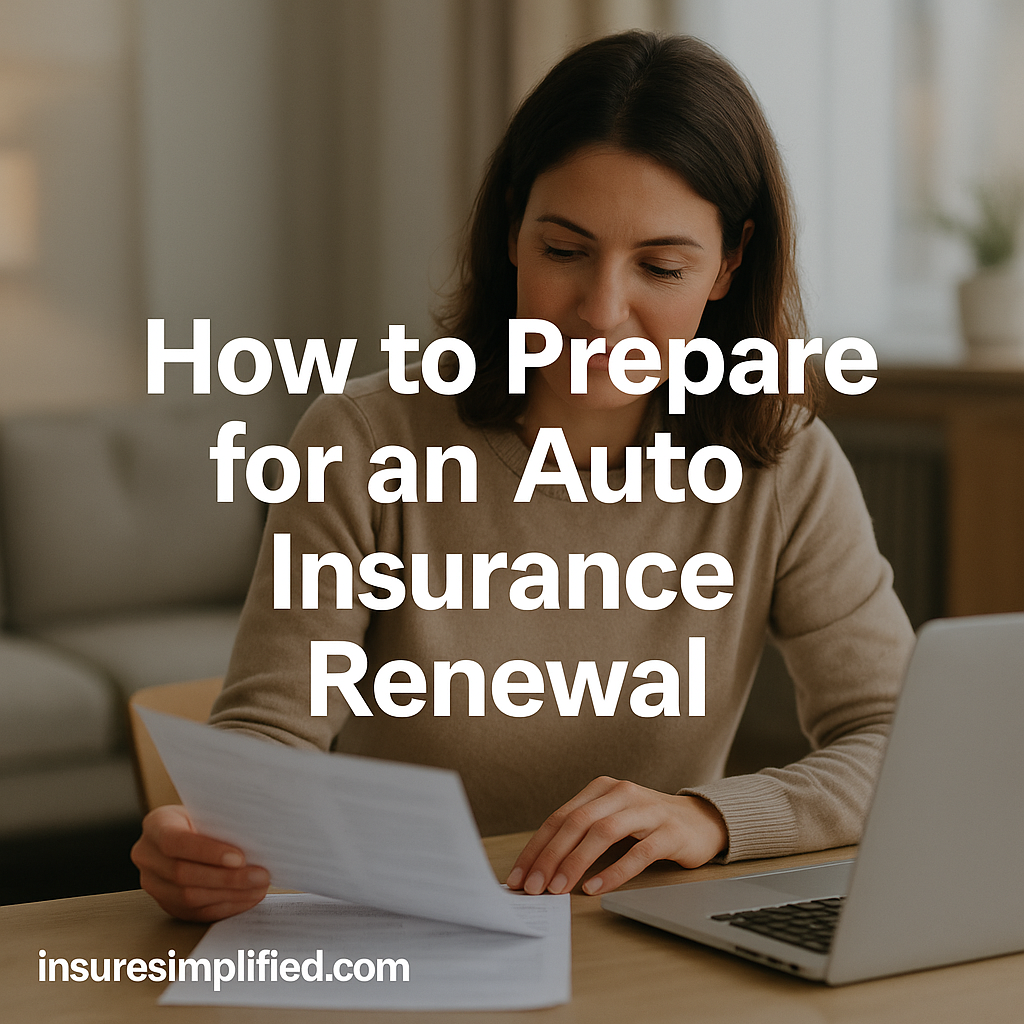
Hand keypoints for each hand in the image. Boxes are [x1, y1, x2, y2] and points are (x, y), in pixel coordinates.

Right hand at [131, 804, 269, 921]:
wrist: (191, 830)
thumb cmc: (204, 816)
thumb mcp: (208, 810)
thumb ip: (222, 822)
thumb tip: (255, 838)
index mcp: (156, 825)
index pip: (175, 841)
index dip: (207, 852)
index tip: (239, 858)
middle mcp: (147, 856)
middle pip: (183, 874)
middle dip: (226, 878)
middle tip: (260, 876)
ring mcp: (154, 884)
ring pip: (189, 898)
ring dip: (230, 894)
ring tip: (259, 887)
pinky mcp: (167, 904)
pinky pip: (196, 912)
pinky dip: (226, 906)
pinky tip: (248, 897)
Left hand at [505, 776, 727, 895]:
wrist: (700, 820)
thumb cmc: (647, 824)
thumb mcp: (611, 820)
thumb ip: (582, 835)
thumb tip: (542, 869)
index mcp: (601, 789)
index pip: (560, 817)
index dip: (536, 847)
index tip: (519, 876)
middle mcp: (621, 793)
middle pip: (576, 823)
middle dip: (550, 856)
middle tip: (534, 887)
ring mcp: (647, 810)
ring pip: (603, 833)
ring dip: (576, 862)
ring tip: (558, 889)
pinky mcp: (669, 832)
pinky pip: (638, 852)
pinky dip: (614, 871)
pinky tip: (596, 888)